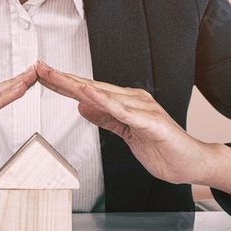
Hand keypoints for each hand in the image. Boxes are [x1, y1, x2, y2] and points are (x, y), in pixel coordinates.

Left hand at [33, 60, 205, 184]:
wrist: (192, 163)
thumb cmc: (163, 149)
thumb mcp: (125, 133)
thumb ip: (105, 118)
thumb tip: (82, 106)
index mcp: (124, 102)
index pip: (87, 90)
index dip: (63, 83)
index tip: (40, 75)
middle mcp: (131, 99)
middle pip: (90, 87)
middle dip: (62, 78)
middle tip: (38, 67)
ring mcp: (141, 108)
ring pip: (102, 94)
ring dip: (77, 85)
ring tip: (55, 76)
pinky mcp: (149, 122)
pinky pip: (122, 111)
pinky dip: (103, 101)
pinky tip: (87, 94)